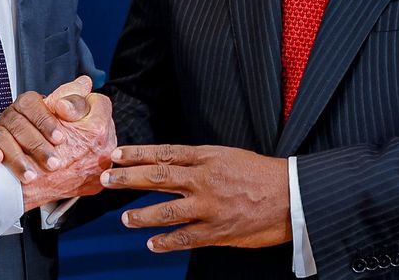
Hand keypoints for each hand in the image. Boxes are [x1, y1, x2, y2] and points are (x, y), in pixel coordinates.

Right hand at [0, 76, 115, 190]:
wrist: (55, 172)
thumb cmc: (67, 141)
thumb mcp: (80, 121)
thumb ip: (81, 104)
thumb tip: (84, 84)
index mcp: (31, 105)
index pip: (32, 104)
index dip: (45, 120)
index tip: (61, 139)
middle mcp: (13, 116)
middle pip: (18, 123)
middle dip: (36, 145)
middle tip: (54, 164)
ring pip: (1, 138)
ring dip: (17, 157)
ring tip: (32, 175)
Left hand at [102, 144, 290, 252]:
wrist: (293, 195)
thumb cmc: (262, 174)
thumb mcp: (229, 157)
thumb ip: (200, 161)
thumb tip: (170, 165)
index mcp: (207, 158)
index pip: (165, 153)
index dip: (138, 154)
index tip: (117, 155)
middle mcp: (204, 180)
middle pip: (158, 177)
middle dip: (128, 179)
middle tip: (106, 180)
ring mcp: (210, 207)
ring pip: (167, 210)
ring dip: (142, 216)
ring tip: (124, 219)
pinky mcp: (218, 230)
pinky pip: (186, 238)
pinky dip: (166, 242)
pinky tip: (152, 245)